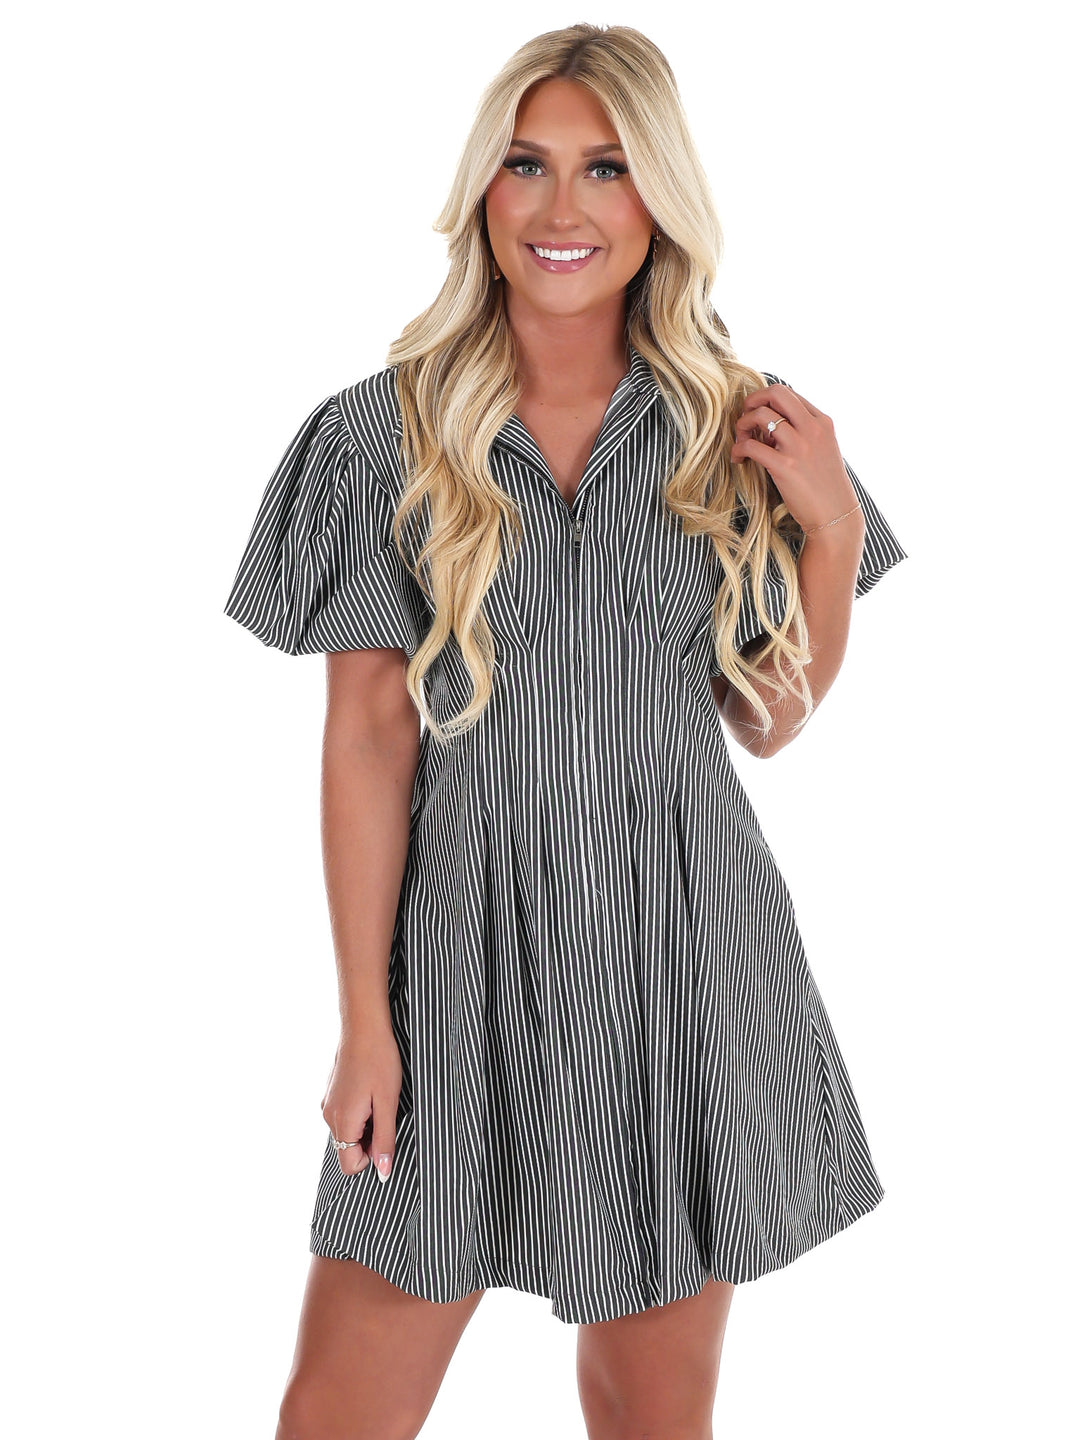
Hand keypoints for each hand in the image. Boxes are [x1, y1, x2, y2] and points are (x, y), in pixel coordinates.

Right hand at [320, 1024, 401, 1180]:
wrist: (363, 1027)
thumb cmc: (379, 1060)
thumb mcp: (389, 1102)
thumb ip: (384, 1139)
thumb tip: (382, 1172)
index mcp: (342, 1121)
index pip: (350, 1165)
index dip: (372, 1157)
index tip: (385, 1132)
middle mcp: (329, 1116)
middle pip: (348, 1150)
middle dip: (369, 1140)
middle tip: (385, 1112)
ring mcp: (328, 1104)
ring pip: (348, 1133)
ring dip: (366, 1125)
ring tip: (379, 1098)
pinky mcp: (331, 1095)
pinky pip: (345, 1118)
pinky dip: (359, 1113)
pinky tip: (370, 1091)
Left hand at [731, 383, 860, 534]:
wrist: (836, 516)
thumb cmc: (825, 486)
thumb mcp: (823, 450)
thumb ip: (803, 433)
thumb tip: (771, 426)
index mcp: (822, 422)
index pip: (789, 394)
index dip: (768, 403)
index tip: (761, 422)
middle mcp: (812, 429)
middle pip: (776, 392)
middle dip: (753, 400)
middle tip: (745, 419)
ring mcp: (799, 446)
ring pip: (760, 415)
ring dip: (742, 425)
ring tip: (740, 442)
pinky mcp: (784, 466)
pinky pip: (751, 445)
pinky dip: (738, 449)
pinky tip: (739, 459)